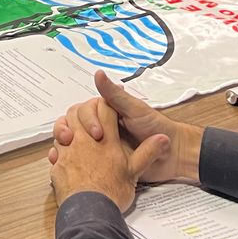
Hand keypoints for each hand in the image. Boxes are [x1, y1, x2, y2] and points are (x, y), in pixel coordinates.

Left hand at [49, 99, 152, 208]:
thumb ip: (147, 152)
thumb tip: (164, 140)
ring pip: (62, 127)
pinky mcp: (58, 163)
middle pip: (77, 111)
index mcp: (106, 139)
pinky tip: (66, 155)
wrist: (90, 211)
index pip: (104, 108)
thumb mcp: (134, 172)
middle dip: (82, 112)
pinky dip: (59, 148)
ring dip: (68, 128)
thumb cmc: (111, 193)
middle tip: (88, 121)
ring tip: (77, 136)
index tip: (107, 110)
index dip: (105, 105)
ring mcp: (68, 150)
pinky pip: (55, 148)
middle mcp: (84, 140)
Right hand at [50, 71, 201, 186]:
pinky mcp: (103, 162)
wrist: (173, 155)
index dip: (85, 120)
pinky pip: (81, 160)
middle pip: (73, 124)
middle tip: (75, 141)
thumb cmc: (158, 128)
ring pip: (73, 142)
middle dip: (69, 131)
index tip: (96, 132)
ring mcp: (100, 145)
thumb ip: (114, 95)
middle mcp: (100, 126)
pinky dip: (71, 161)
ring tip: (64, 154)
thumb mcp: (135, 109)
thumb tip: (98, 74)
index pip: (83, 111)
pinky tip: (67, 164)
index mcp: (106, 112)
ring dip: (64, 146)